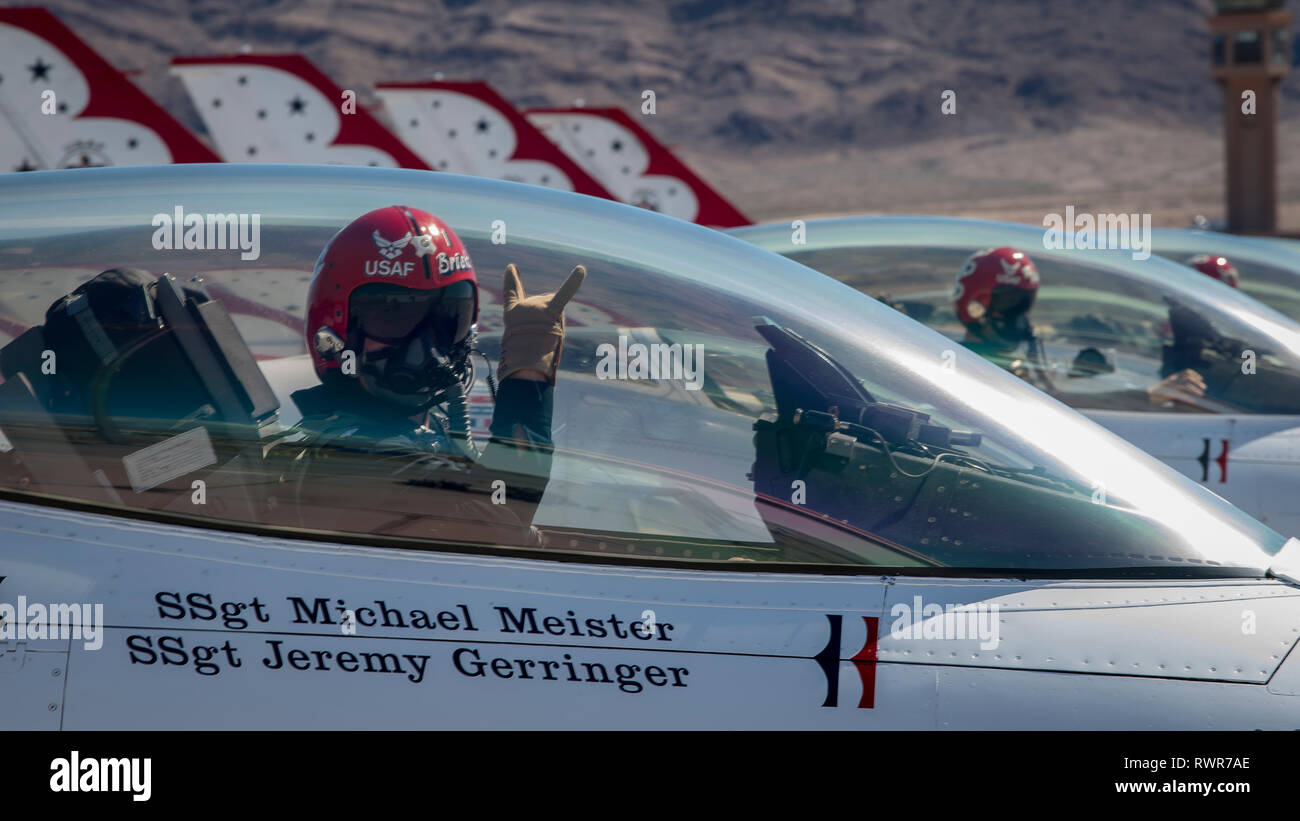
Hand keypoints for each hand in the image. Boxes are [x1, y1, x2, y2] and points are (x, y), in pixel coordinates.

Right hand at [499, 263, 586, 384]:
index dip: (511, 281)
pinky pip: (565, 294)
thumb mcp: (521, 339)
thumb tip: (549, 317)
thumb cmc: (522, 357)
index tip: (511, 268)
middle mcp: (525, 305)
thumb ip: (533, 325)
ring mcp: (538, 307)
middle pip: (543, 305)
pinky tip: (580, 269)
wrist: (524, 361)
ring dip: (555, 321)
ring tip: (547, 337)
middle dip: (546, 320)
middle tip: (538, 339)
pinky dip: (573, 282)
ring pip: (554, 306)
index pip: (512, 293)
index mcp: (513, 313)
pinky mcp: (552, 310)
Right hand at [1148, 368, 1206, 405]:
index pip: (1185, 372)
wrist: (1145, 398)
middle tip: (1204, 387)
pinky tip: (1197, 395)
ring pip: (1188, 382)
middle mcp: (1172, 378)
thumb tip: (1184, 395)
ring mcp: (1171, 383)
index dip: (1194, 374)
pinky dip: (1193, 391)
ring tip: (1202, 393)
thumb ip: (1175, 390)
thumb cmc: (1154, 397)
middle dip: (1197, 381)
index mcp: (1171, 378)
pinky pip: (1185, 387)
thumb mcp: (1166, 391)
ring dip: (1196, 387)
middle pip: (1188, 376)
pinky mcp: (1171, 388)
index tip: (1200, 378)